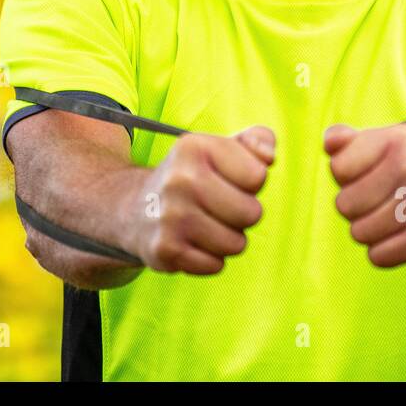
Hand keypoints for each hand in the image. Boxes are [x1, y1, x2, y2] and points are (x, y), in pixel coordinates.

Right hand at [132, 126, 274, 274]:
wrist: (136, 207)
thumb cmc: (194, 177)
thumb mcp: (221, 148)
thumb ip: (257, 140)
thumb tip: (269, 157)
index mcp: (194, 147)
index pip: (257, 176)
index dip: (251, 182)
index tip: (229, 180)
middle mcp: (179, 179)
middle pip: (251, 213)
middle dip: (244, 215)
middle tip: (221, 207)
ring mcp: (170, 215)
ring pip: (236, 244)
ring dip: (228, 239)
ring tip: (207, 225)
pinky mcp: (164, 249)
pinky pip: (215, 265)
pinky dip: (209, 259)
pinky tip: (192, 242)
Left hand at [323, 123, 405, 266]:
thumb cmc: (400, 171)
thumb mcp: (375, 144)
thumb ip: (341, 138)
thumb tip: (330, 142)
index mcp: (397, 139)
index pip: (339, 168)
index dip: (345, 177)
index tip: (365, 175)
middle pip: (345, 205)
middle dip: (353, 209)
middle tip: (376, 202)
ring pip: (359, 233)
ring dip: (367, 232)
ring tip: (388, 219)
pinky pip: (379, 256)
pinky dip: (382, 253)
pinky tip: (398, 238)